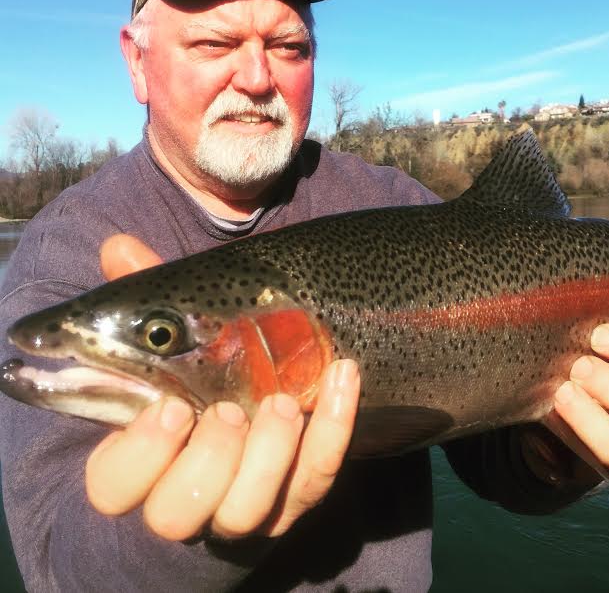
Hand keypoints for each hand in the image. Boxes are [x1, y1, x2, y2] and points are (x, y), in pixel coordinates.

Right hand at [87, 234, 360, 540]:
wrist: (259, 408)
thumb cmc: (203, 372)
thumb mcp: (175, 338)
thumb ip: (147, 300)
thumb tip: (119, 248)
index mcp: (142, 460)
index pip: (113, 486)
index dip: (140, 455)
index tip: (171, 406)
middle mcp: (187, 494)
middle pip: (177, 513)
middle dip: (208, 461)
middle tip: (229, 410)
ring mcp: (243, 503)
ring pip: (247, 511)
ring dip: (269, 454)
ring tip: (284, 401)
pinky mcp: (295, 495)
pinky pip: (315, 480)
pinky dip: (332, 430)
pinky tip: (341, 377)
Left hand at [552, 323, 608, 475]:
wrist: (560, 400)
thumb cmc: (580, 355)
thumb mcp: (588, 341)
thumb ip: (586, 330)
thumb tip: (563, 303)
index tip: (597, 336)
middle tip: (578, 367)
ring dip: (591, 420)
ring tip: (562, 393)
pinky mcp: (605, 466)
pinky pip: (595, 464)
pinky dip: (572, 437)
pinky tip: (549, 414)